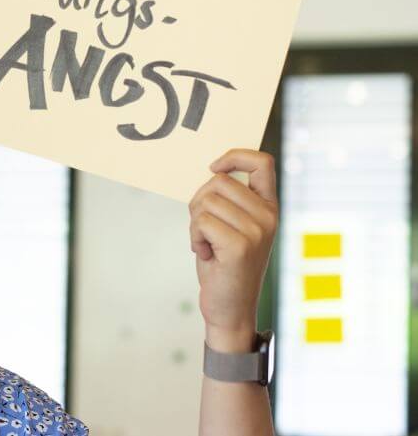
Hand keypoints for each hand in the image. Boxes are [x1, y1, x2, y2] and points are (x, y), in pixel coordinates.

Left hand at [188, 148, 277, 348]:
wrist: (230, 307)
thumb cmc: (224, 263)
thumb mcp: (233, 226)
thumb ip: (229, 200)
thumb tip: (212, 171)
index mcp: (270, 207)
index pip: (262, 161)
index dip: (235, 156)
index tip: (214, 168)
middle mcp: (269, 216)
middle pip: (219, 181)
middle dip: (200, 201)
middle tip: (205, 229)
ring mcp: (257, 230)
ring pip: (206, 201)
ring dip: (196, 222)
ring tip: (208, 244)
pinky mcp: (240, 245)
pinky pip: (201, 221)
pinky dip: (194, 237)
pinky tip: (206, 254)